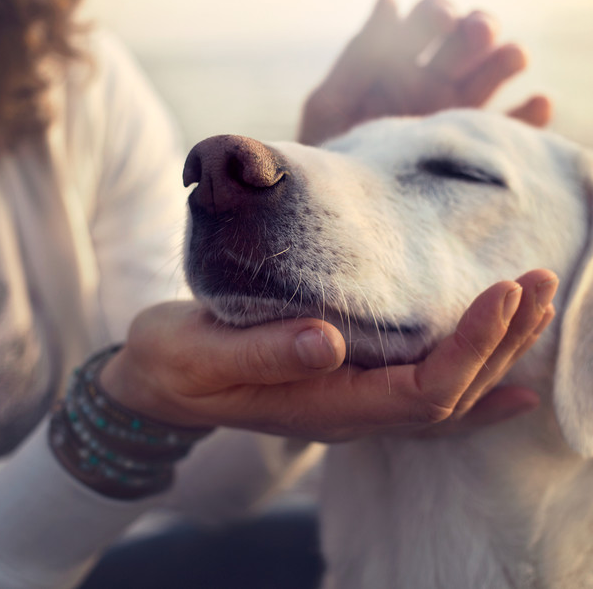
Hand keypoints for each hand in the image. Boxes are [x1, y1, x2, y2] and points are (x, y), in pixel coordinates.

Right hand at [100, 269, 556, 442]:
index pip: (421, 391)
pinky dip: (473, 382)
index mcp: (321, 406)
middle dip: (501, 342)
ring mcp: (349, 403)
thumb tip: (330, 341)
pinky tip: (508, 377)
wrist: (157, 383)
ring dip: (496, 352)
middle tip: (538, 282)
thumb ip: (262, 353)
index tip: (502, 292)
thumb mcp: (202, 354)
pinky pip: (423, 395)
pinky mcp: (344, 384)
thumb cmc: (174, 364)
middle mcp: (348, 413)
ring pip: (445, 394)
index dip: (469, 347)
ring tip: (535, 305)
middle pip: (450, 395)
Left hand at [299, 0, 552, 145]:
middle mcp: (434, 81)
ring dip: (507, 58)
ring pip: (497, 72)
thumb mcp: (331, 105)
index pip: (428, 20)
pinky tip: (535, 104)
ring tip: (510, 59)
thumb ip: (358, 56)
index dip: (437, 14)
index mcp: (398, 62)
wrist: (341, 210)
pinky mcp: (478, 147)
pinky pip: (516, 128)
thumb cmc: (327, 155)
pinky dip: (531, 114)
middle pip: (469, 39)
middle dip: (476, 29)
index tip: (440, 20)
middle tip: (474, 34)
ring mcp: (459, 113)